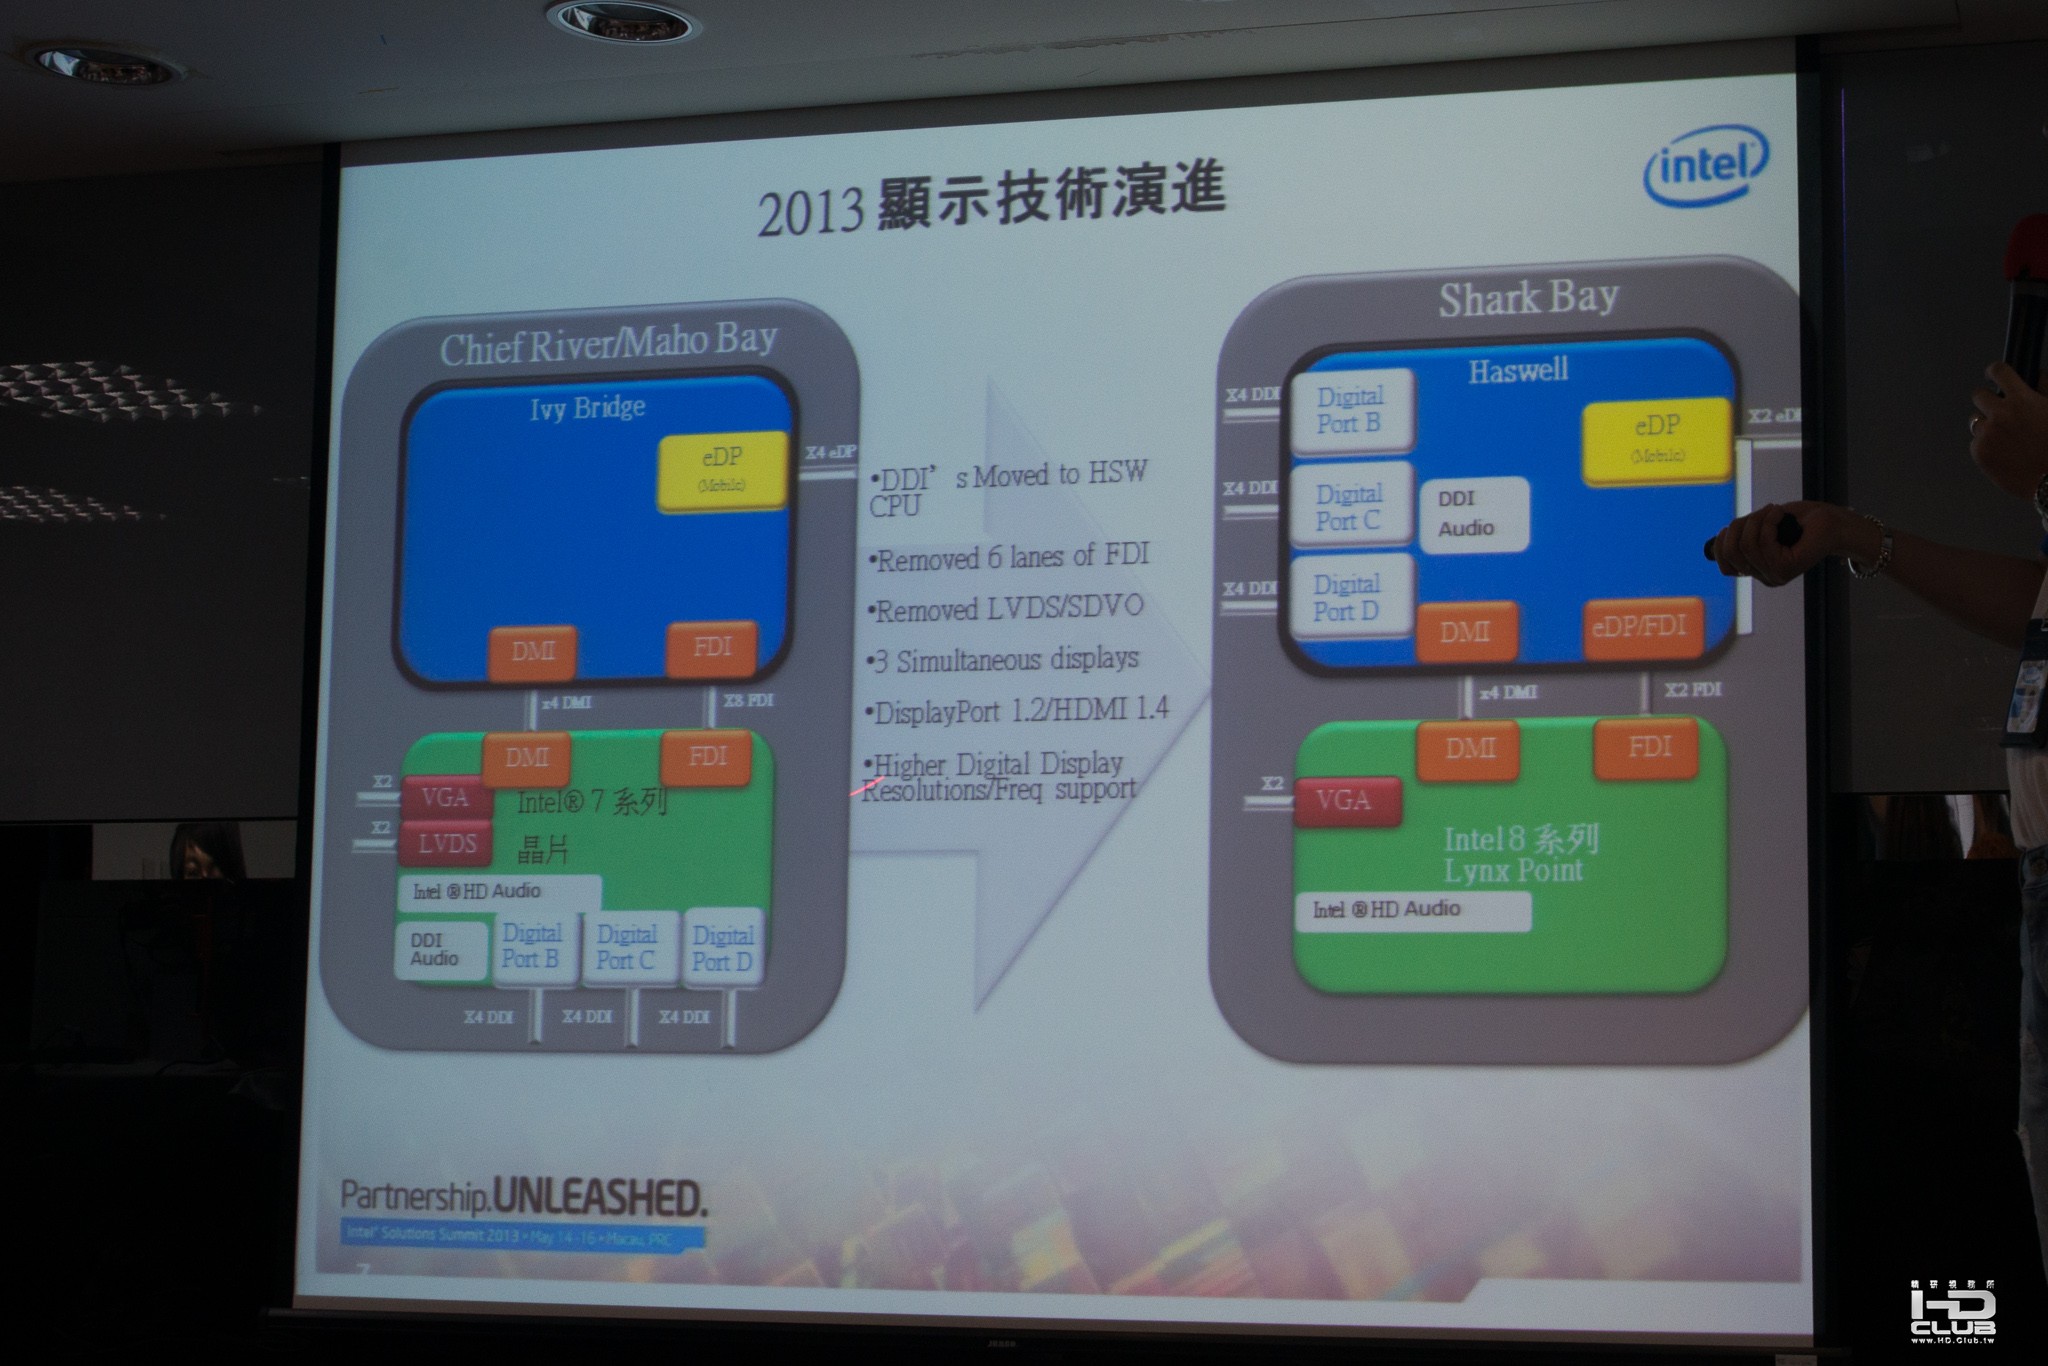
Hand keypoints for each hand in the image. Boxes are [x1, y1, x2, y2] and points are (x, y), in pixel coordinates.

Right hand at [1710, 500, 1859, 585]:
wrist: (1836, 523)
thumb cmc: (1804, 521)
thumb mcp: (1764, 526)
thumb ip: (1744, 535)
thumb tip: (1718, 540)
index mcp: (1760, 571)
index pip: (1725, 565)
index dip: (1722, 542)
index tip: (1733, 525)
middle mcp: (1766, 578)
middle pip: (1731, 553)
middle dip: (1739, 526)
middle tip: (1760, 513)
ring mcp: (1775, 575)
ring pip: (1746, 545)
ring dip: (1756, 520)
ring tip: (1774, 511)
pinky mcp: (1785, 568)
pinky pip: (1762, 542)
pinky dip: (1768, 521)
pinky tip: (1779, 513)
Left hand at [1969, 362, 2047, 498]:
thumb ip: (2046, 388)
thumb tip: (2036, 374)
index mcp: (2022, 399)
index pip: (1999, 371)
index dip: (1995, 371)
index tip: (1993, 374)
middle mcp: (2000, 414)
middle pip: (1979, 395)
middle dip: (1988, 399)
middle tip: (1999, 409)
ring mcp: (1987, 434)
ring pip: (1976, 420)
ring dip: (1987, 424)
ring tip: (2007, 437)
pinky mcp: (1979, 452)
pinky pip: (1977, 442)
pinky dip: (1987, 445)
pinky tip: (2005, 452)